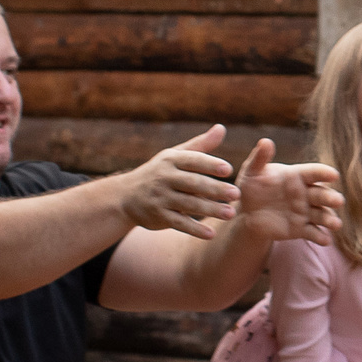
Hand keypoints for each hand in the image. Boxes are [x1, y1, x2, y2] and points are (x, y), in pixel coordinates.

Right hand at [116, 125, 240, 239]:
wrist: (125, 196)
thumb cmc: (159, 172)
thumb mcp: (175, 155)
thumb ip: (201, 145)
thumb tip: (222, 128)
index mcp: (171, 160)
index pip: (193, 161)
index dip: (210, 164)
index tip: (228, 170)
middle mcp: (165, 177)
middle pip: (193, 183)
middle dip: (215, 189)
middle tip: (236, 194)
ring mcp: (160, 198)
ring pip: (188, 204)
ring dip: (210, 209)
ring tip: (231, 213)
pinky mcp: (158, 216)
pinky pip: (179, 223)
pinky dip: (194, 229)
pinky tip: (211, 234)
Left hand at [233, 136, 344, 246]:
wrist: (247, 213)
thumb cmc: (252, 187)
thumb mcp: (252, 171)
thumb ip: (260, 158)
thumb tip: (265, 141)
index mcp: (297, 176)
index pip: (314, 173)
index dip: (324, 173)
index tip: (333, 175)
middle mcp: (306, 194)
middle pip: (322, 195)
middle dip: (331, 198)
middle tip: (339, 201)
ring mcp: (305, 212)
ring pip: (321, 215)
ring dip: (330, 219)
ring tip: (336, 224)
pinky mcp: (301, 229)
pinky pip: (312, 233)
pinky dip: (319, 237)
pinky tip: (324, 240)